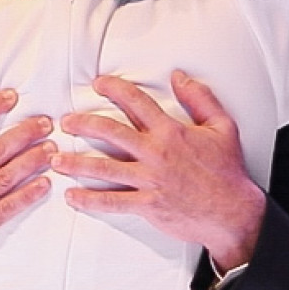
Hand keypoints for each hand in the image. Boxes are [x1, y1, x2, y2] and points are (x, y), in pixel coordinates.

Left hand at [53, 71, 266, 268]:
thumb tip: (180, 77)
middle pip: (110, 132)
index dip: (115, 89)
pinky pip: (112, 202)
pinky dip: (89, 200)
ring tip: (56, 159)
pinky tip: (73, 197)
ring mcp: (149, 181)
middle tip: (65, 121)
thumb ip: (200, 99)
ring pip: (104, 168)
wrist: (233, 212)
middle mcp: (156, 153)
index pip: (137, 103)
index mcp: (171, 132)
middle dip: (83, 124)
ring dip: (76, 163)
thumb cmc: (227, 172)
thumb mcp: (222, 127)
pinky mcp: (147, 205)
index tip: (98, 83)